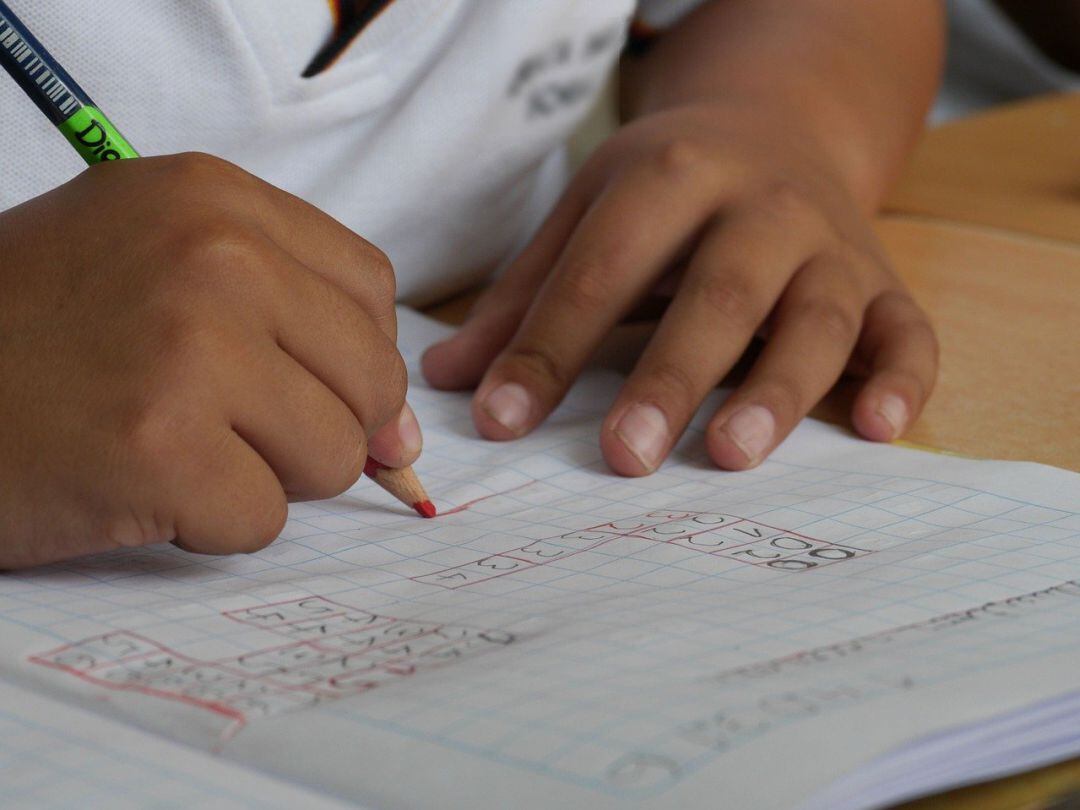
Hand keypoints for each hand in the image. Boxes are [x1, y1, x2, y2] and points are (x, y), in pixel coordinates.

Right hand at [0, 153, 415, 567]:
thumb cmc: (35, 336)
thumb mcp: (161, 273)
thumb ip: (292, 329)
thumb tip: (404, 437)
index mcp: (214, 198)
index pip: (370, 290)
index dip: (352, 358)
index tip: (312, 390)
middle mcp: (212, 256)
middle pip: (370, 379)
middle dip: (317, 428)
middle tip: (226, 428)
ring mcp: (189, 348)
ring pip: (332, 455)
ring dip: (264, 477)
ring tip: (174, 448)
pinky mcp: (160, 447)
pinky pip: (263, 518)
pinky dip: (210, 524)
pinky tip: (139, 486)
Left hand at [422, 102, 936, 474]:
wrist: (780, 126)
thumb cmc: (668, 190)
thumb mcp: (590, 214)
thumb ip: (524, 297)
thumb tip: (448, 381)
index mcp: (671, 176)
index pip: (602, 270)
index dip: (548, 347)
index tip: (501, 422)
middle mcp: (761, 205)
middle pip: (719, 293)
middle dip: (670, 375)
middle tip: (624, 456)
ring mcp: (832, 245)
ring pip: (817, 318)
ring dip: (778, 388)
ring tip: (730, 454)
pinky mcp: (885, 282)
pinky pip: (909, 332)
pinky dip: (903, 380)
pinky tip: (878, 430)